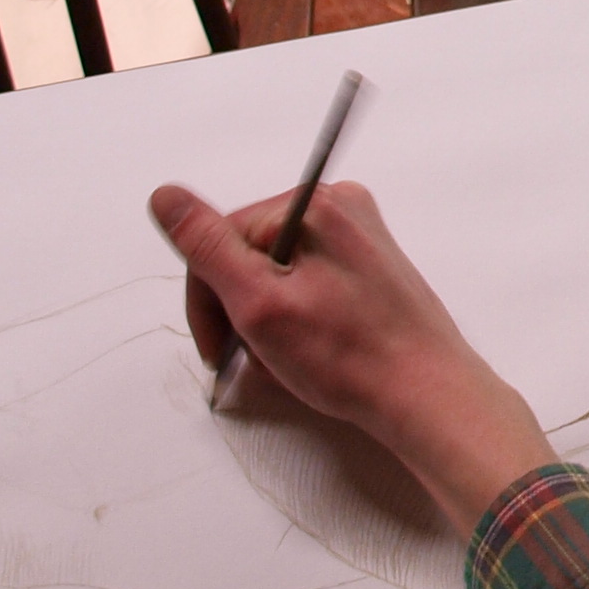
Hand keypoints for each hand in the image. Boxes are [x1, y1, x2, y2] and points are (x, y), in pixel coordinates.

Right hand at [153, 179, 554, 533]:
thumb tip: (166, 196)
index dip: (207, 300)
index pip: (220, 238)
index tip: (219, 351)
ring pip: (273, 274)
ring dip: (262, 320)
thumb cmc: (346, 355)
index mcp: (314, 203)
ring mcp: (356, 236)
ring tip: (283, 360)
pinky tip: (304, 352)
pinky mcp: (367, 265)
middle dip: (237, 309)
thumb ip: (208, 247)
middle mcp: (339, 207)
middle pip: (248, 253)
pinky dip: (291, 319)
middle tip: (250, 359)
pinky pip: (304, 284)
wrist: (423, 392)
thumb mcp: (260, 303)